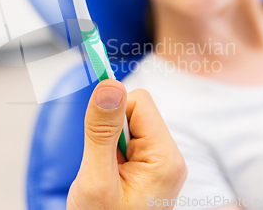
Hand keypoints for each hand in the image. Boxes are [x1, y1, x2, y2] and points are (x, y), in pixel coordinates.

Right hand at [67, 79, 187, 209]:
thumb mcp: (96, 179)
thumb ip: (101, 131)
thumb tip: (109, 83)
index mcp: (165, 157)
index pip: (138, 102)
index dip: (111, 110)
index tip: (93, 128)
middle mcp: (168, 156)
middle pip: (135, 111)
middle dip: (110, 130)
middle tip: (102, 164)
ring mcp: (161, 163)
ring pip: (129, 125)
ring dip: (109, 143)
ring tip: (106, 174)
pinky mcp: (151, 167)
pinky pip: (129, 141)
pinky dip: (112, 153)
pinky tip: (110, 176)